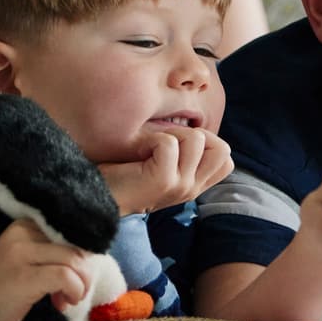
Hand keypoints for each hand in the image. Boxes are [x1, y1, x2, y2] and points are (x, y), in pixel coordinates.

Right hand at [0, 217, 98, 320]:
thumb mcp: (20, 259)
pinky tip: (63, 303)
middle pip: (76, 245)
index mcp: (23, 226)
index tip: (77, 275)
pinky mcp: (23, 277)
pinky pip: (65, 276)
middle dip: (84, 272)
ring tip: (68, 299)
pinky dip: (74, 290)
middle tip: (75, 292)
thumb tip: (86, 259)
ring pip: (74, 259)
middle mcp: (22, 234)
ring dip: (81, 284)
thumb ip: (47, 252)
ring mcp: (21, 254)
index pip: (70, 231)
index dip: (82, 255)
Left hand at [98, 126, 232, 214]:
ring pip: (196, 139)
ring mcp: (180, 187)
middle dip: (194, 134)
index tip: (179, 143)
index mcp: (194, 186)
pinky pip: (169, 143)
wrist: (95, 195)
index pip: (226, 160)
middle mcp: (191, 189)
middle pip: (221, 149)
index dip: (208, 141)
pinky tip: (138, 150)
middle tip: (165, 143)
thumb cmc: (124, 174)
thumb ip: (184, 153)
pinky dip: (151, 138)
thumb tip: (196, 125)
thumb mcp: (162, 164)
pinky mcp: (163, 181)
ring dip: (171, 133)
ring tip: (150, 147)